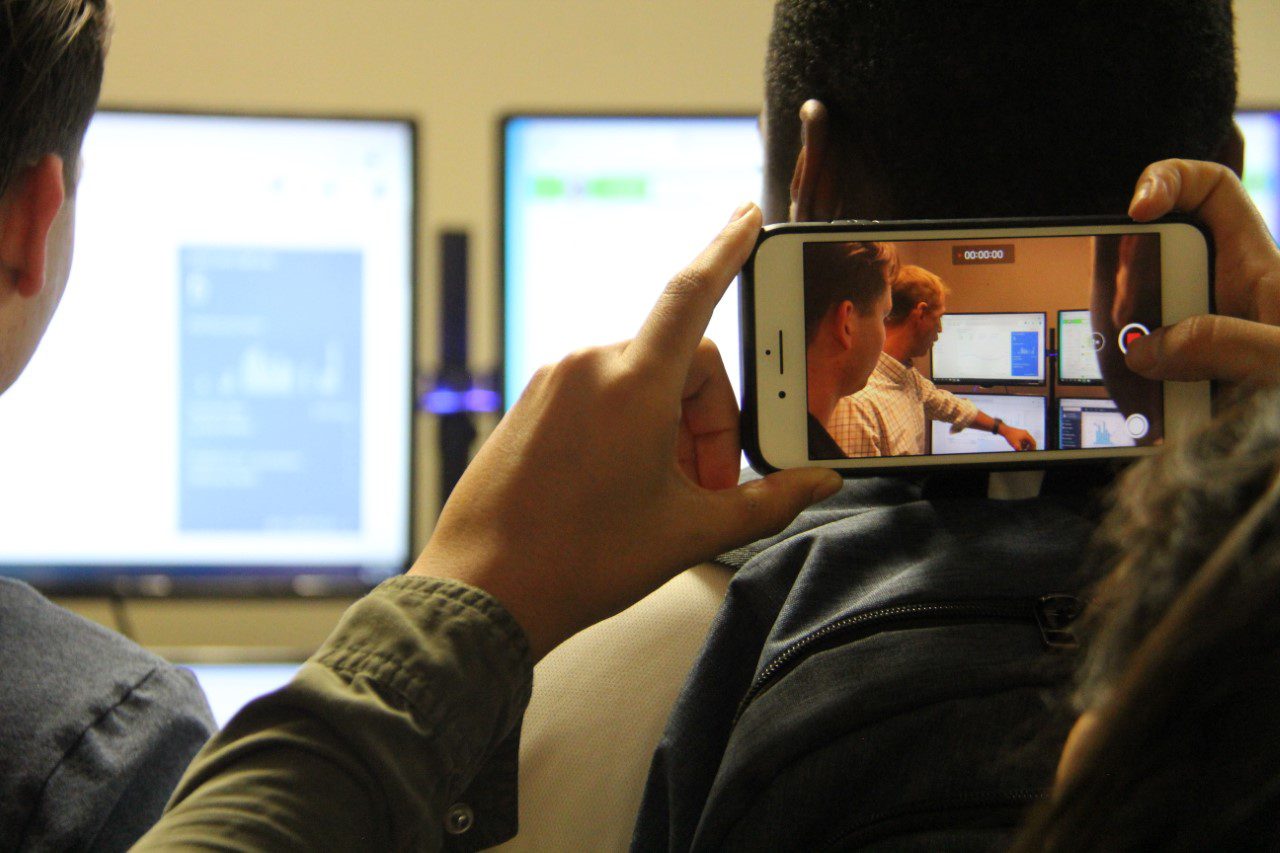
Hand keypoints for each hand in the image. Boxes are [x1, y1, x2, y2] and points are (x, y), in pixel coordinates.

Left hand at [411, 204, 841, 658]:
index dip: (726, 249)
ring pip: (640, 379)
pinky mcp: (532, 402)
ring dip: (669, 428)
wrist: (482, 591)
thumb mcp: (692, 533)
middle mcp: (590, 366)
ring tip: (664, 497)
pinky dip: (629, 426)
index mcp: (633, 383)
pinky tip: (624, 487)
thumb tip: (819, 483)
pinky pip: (600, 393)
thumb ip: (768, 501)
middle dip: (709, 419)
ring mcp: (554, 382)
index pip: (693, 291)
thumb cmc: (582, 562)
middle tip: (708, 486)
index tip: (746, 218)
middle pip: (682, 362)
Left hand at [1001, 425, 1036, 450]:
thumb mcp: (1016, 445)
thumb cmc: (1010, 436)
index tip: (1032, 452)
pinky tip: (1018, 446)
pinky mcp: (1019, 433)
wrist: (1004, 430)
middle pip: (1030, 442)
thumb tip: (1023, 453)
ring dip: (1025, 445)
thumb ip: (1020, 450)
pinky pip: (1023, 439)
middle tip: (1027, 451)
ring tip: (1021, 449)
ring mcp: (1022, 432)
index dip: (1033, 448)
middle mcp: (1025, 433)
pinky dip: (1022, 443)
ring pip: (1026, 440)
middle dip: (1029, 447)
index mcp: (1026, 435)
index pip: (1033, 443)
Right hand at [1124, 159, 1279, 384]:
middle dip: (1127, 290)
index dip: (1168, 183)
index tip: (1138, 210)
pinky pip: (1151, 387)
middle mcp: (1227, 303)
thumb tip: (1150, 348)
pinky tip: (1140, 422)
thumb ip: (1228, 344)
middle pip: (1154, 268)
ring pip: (1144, 333)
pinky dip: (1140, 403)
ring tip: (1130, 386)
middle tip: (1124, 323)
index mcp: (1260, 271)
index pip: (1209, 195)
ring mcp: (1207, 350)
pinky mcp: (1197, 395)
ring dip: (1128, 357)